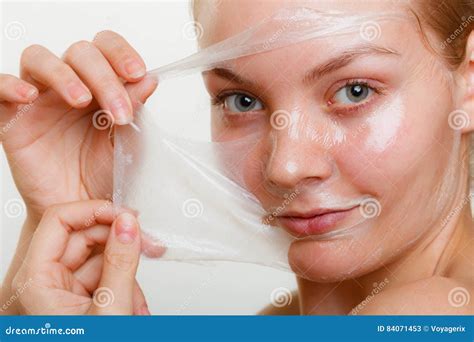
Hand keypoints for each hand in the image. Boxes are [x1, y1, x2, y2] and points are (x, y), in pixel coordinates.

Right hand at [0, 31, 156, 222]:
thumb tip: (150, 79)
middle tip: (117, 111)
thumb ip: (135, 111)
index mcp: (101, 86)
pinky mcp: (12, 117)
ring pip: (39, 58)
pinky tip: (29, 97)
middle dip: (103, 77)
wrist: (81, 209)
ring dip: (62, 74)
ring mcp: (40, 99)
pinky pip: (0, 86)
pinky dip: (10, 84)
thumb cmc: (104, 175)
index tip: (137, 73)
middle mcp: (71, 86)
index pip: (106, 49)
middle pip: (80, 53)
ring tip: (80, 100)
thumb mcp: (128, 144)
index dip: (121, 53)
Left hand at [12, 200, 152, 314]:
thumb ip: (121, 261)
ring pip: (95, 260)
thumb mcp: (111, 310)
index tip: (124, 213)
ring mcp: (57, 296)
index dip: (94, 211)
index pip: (58, 220)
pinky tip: (133, 308)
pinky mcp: (73, 304)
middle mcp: (40, 285)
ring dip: (124, 274)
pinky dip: (120, 289)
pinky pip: (99, 280)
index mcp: (34, 282)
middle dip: (117, 247)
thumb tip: (128, 223)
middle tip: (143, 247)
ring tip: (138, 304)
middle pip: (80, 239)